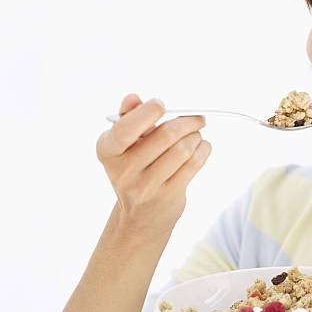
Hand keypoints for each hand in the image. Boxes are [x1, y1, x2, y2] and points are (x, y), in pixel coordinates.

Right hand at [96, 93, 210, 238]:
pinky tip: (201, 147)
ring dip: (196, 136)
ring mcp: (146, 186)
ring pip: (183, 149)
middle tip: (197, 119)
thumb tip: (133, 97)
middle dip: (187, 122)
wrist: (140, 215)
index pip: (126, 128)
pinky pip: (193, 164)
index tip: (161, 105)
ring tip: (197, 135)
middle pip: (166, 135)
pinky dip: (203, 150)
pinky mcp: (168, 195)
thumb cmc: (134, 168)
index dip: (148, 112)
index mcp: (108, 150)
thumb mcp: (124, 143)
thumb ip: (128, 117)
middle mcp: (124, 170)